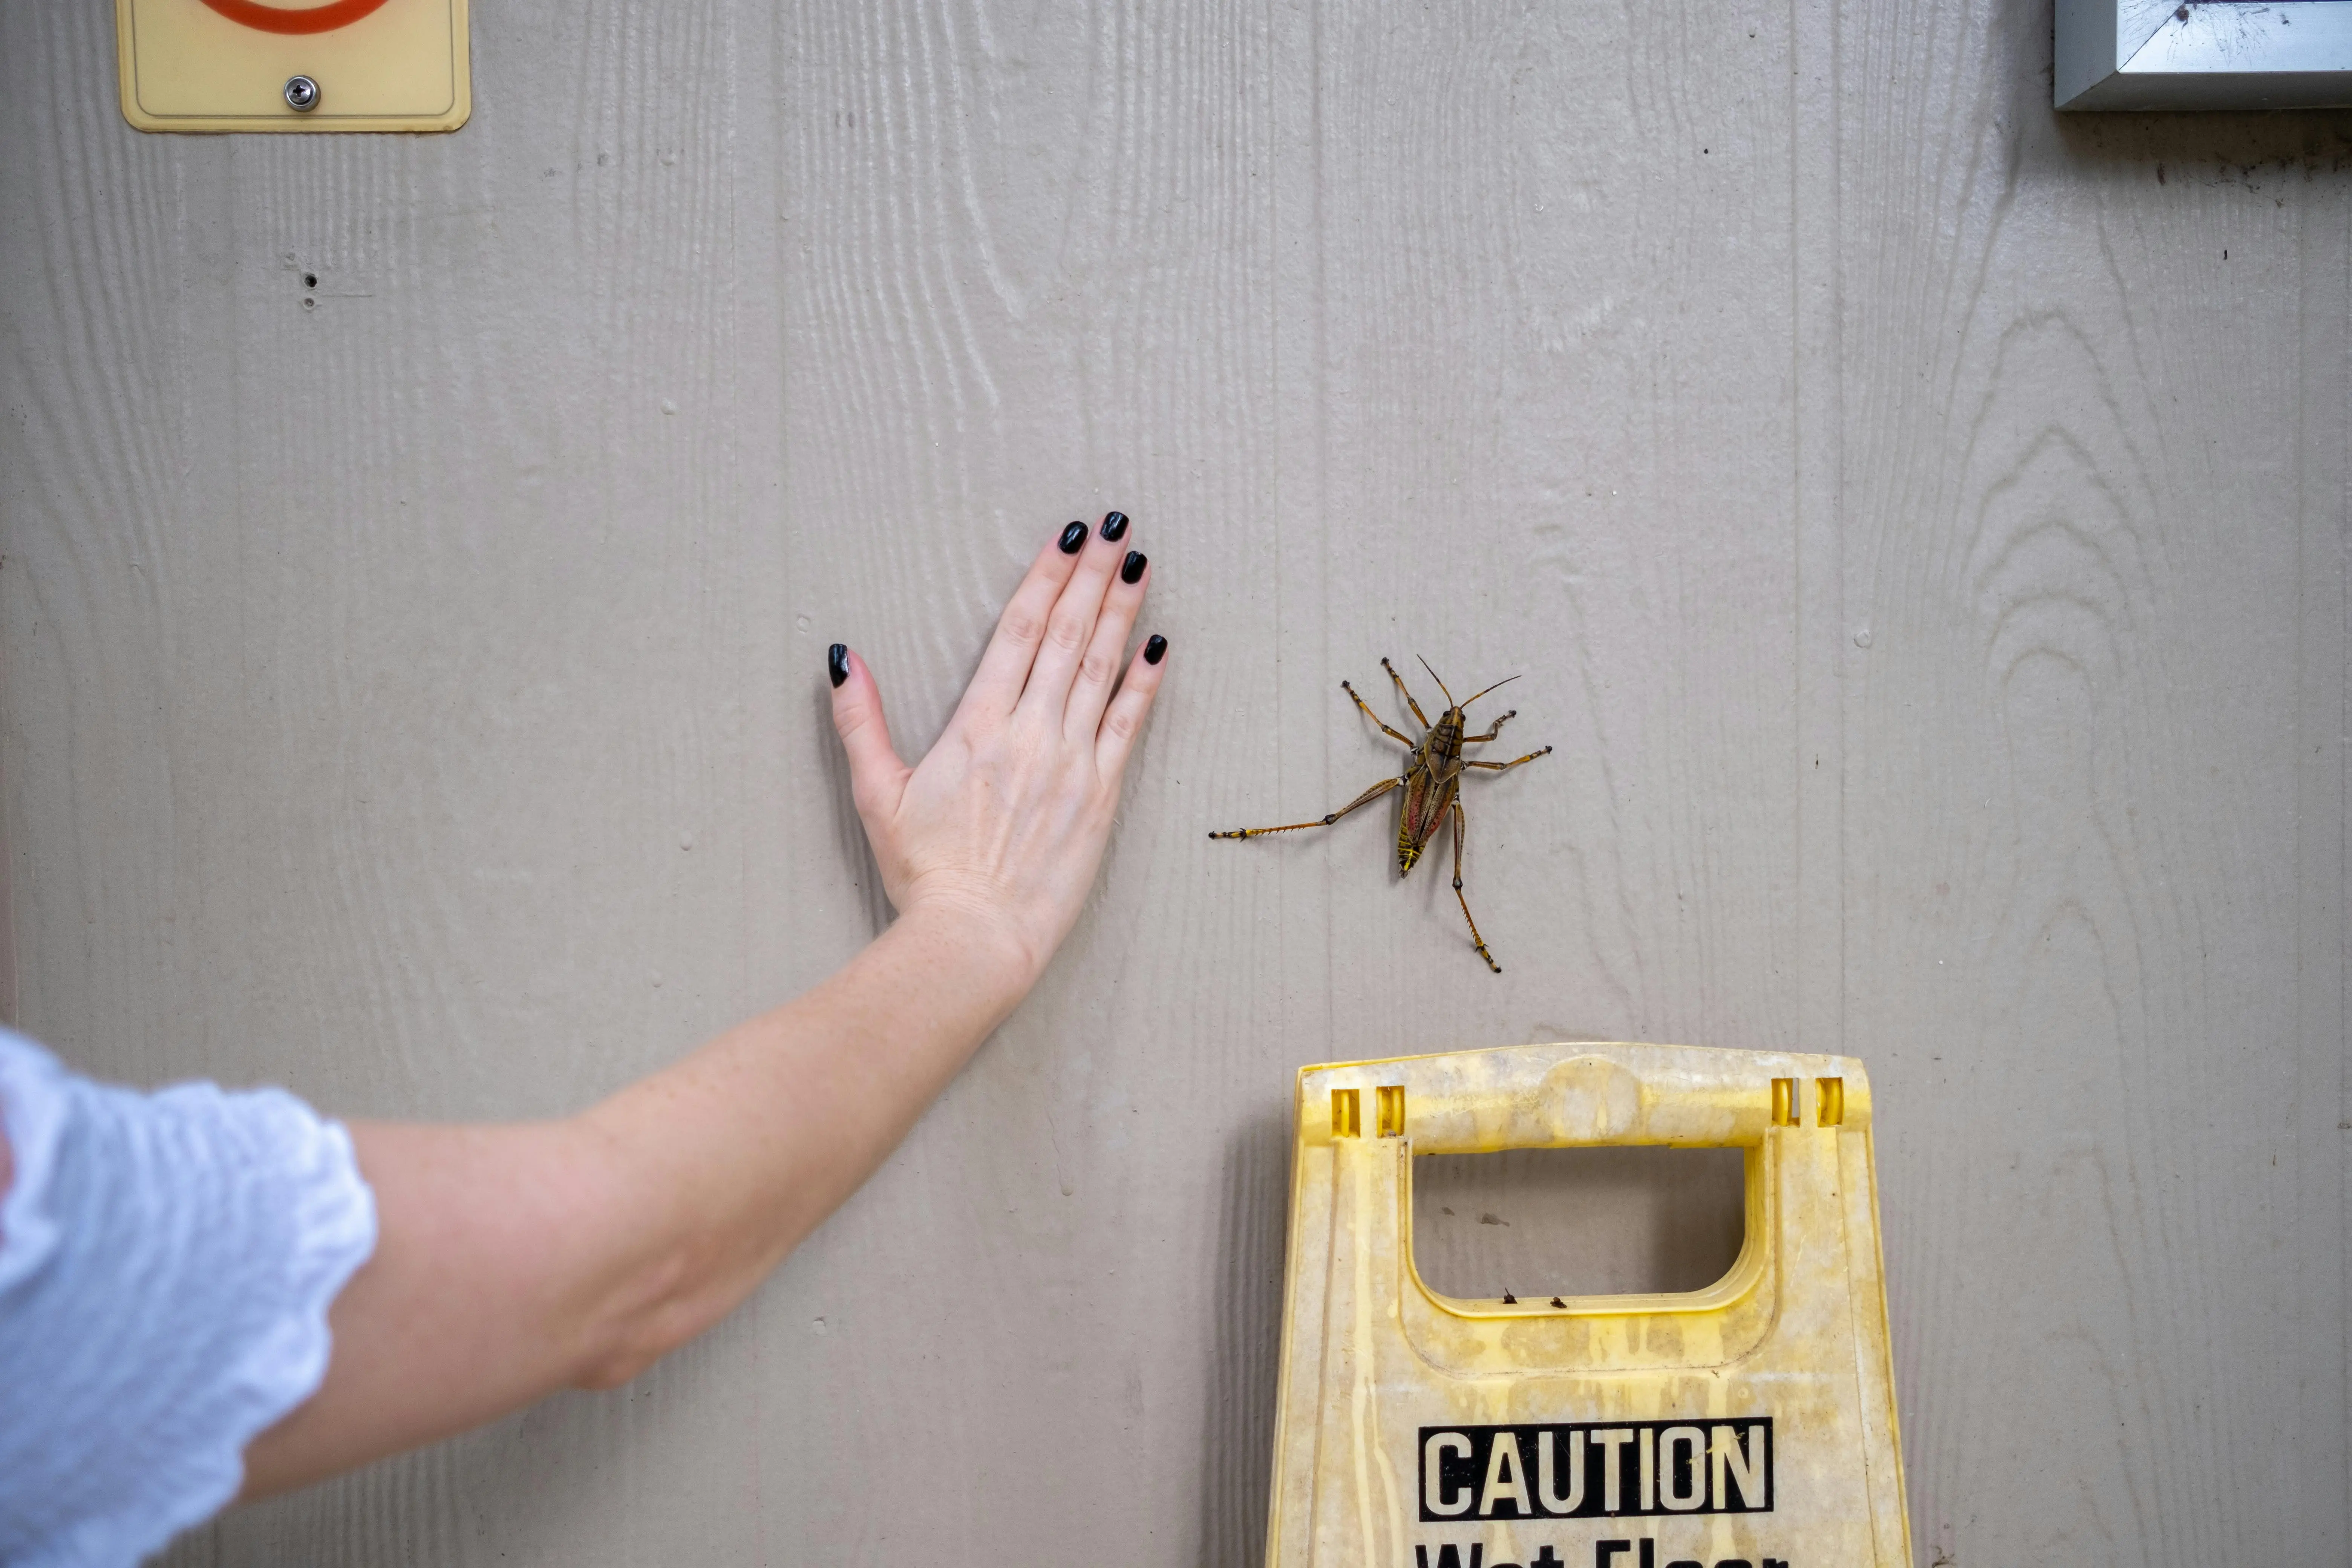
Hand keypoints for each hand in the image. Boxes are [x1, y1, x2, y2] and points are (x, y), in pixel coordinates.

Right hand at [827, 515, 1166, 986]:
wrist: (975, 936)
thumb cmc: (926, 872)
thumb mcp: (877, 793)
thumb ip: (860, 721)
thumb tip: (843, 658)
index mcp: (978, 726)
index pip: (1020, 630)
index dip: (1045, 577)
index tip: (1066, 537)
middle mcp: (1031, 732)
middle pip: (1068, 634)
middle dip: (1092, 575)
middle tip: (1115, 524)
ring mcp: (1071, 762)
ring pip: (1103, 668)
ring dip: (1123, 610)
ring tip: (1139, 562)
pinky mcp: (1101, 797)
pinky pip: (1128, 725)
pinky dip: (1146, 681)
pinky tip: (1159, 642)